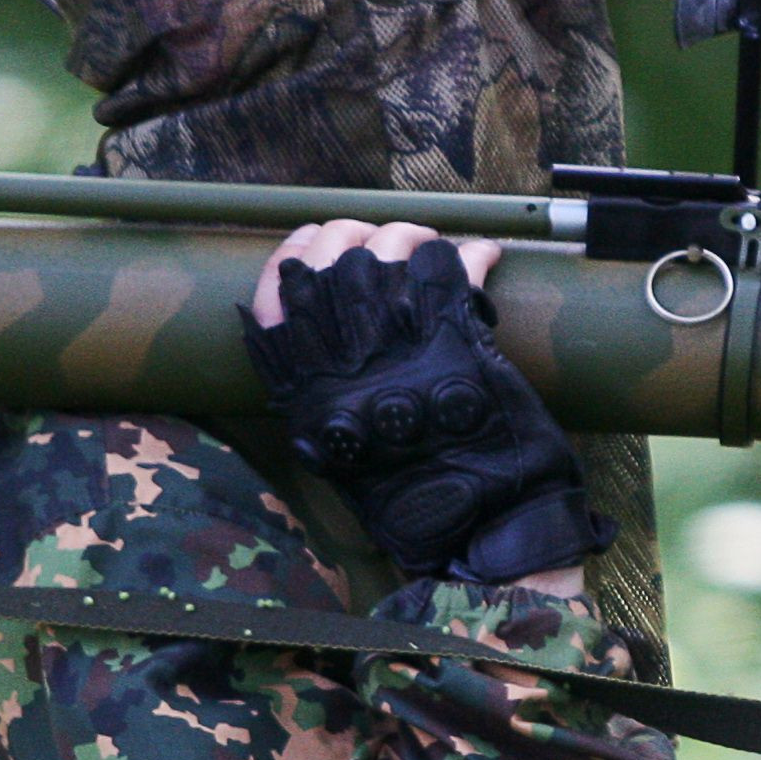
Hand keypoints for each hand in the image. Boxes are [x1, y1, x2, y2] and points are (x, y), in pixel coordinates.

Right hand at [242, 226, 600, 592]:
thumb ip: (312, 389)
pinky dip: (473, 255)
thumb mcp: (333, 446)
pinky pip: (455, 268)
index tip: (319, 242)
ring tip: (432, 251)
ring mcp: (396, 340)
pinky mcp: (456, 337)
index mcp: (305, 382)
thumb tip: (295, 325)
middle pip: (332, 250)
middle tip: (386, 245)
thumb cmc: (404, 494)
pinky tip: (483, 259)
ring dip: (412, 236)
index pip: (277, 286)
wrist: (472, 527)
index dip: (298, 251)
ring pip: (391, 245)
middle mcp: (341, 355)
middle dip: (355, 232)